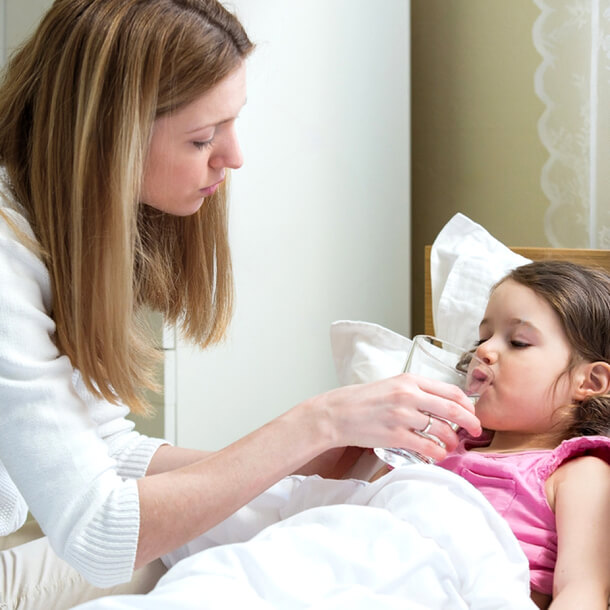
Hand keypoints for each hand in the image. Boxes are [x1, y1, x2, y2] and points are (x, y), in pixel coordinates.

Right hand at [309, 373, 481, 461]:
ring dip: (453, 442)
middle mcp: (408, 395)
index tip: (472, 413)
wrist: (336, 413)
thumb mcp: (391, 386)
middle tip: (475, 431)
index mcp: (409, 380)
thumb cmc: (362, 400)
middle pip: (453, 410)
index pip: (450, 390)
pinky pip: (427, 447)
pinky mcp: (395, 436)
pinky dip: (438, 453)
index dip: (467, 405)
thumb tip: (442, 405)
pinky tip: (437, 455)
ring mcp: (402, 416)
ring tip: (451, 446)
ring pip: (442, 430)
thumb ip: (415, 391)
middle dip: (470, 423)